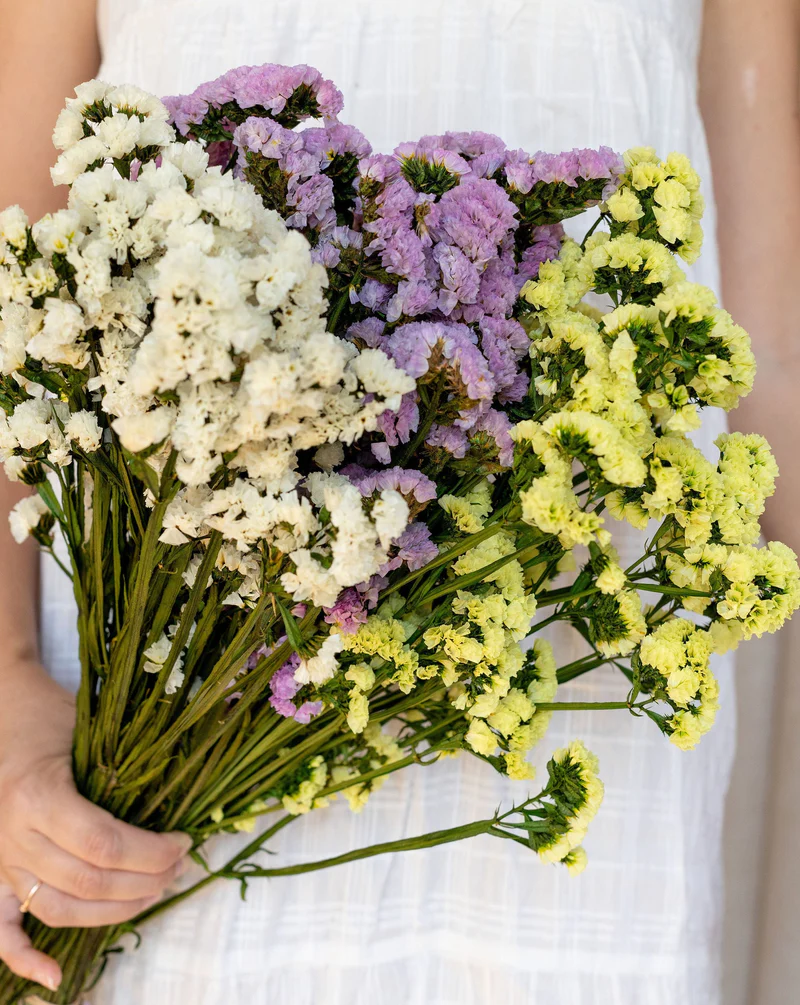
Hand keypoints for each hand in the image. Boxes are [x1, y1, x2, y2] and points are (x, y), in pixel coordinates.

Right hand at [0, 663, 190, 990]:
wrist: (5, 711)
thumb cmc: (54, 715)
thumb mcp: (91, 728)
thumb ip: (131, 763)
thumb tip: (193, 781)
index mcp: (39, 796)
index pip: (103, 845)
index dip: (152, 853)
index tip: (184, 843)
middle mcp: (14, 834)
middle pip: (89, 880)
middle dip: (146, 880)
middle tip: (180, 867)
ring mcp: (0, 859)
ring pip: (60, 908)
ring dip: (115, 911)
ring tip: (155, 893)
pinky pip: (1, 930)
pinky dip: (24, 959)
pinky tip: (53, 980)